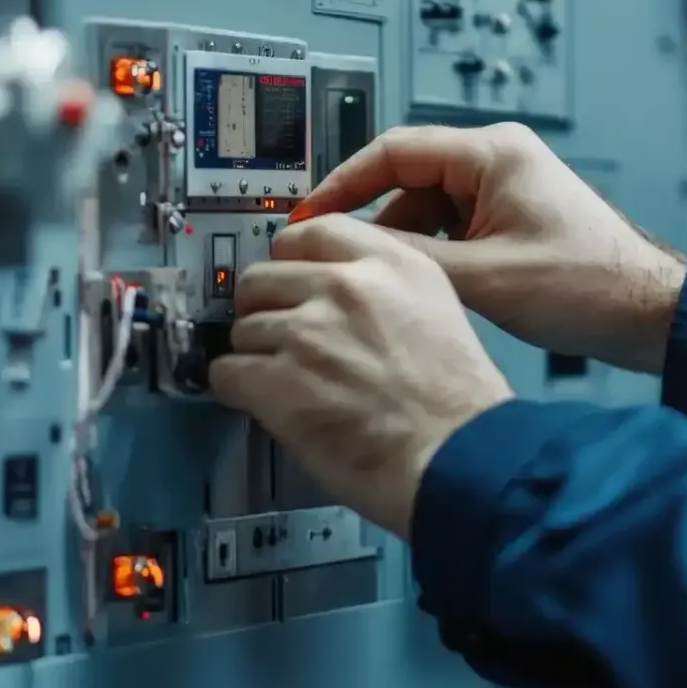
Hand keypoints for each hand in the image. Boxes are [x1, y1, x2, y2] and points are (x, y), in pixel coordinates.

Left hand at [209, 214, 513, 536]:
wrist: (459, 456)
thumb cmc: (457, 400)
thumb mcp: (436, 310)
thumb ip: (383, 287)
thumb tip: (325, 290)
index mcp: (391, 263)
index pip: (311, 230)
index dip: (291, 261)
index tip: (292, 285)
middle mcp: (345, 286)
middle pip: (262, 277)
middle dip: (266, 310)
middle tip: (284, 342)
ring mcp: (308, 331)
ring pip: (243, 328)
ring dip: (256, 356)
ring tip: (287, 385)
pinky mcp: (279, 380)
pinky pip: (227, 372)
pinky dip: (239, 390)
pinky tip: (267, 405)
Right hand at [296, 123, 686, 373]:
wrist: (648, 313)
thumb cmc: (593, 285)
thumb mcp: (484, 277)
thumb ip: (411, 260)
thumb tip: (352, 255)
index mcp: (493, 153)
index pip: (392, 150)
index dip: (342, 184)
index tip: (309, 216)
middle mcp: (499, 160)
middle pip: (406, 179)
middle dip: (371, 222)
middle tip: (336, 256)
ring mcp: (506, 189)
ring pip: (427, 209)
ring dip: (404, 245)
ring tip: (386, 283)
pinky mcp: (512, 218)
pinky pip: (452, 228)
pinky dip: (432, 255)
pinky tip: (427, 288)